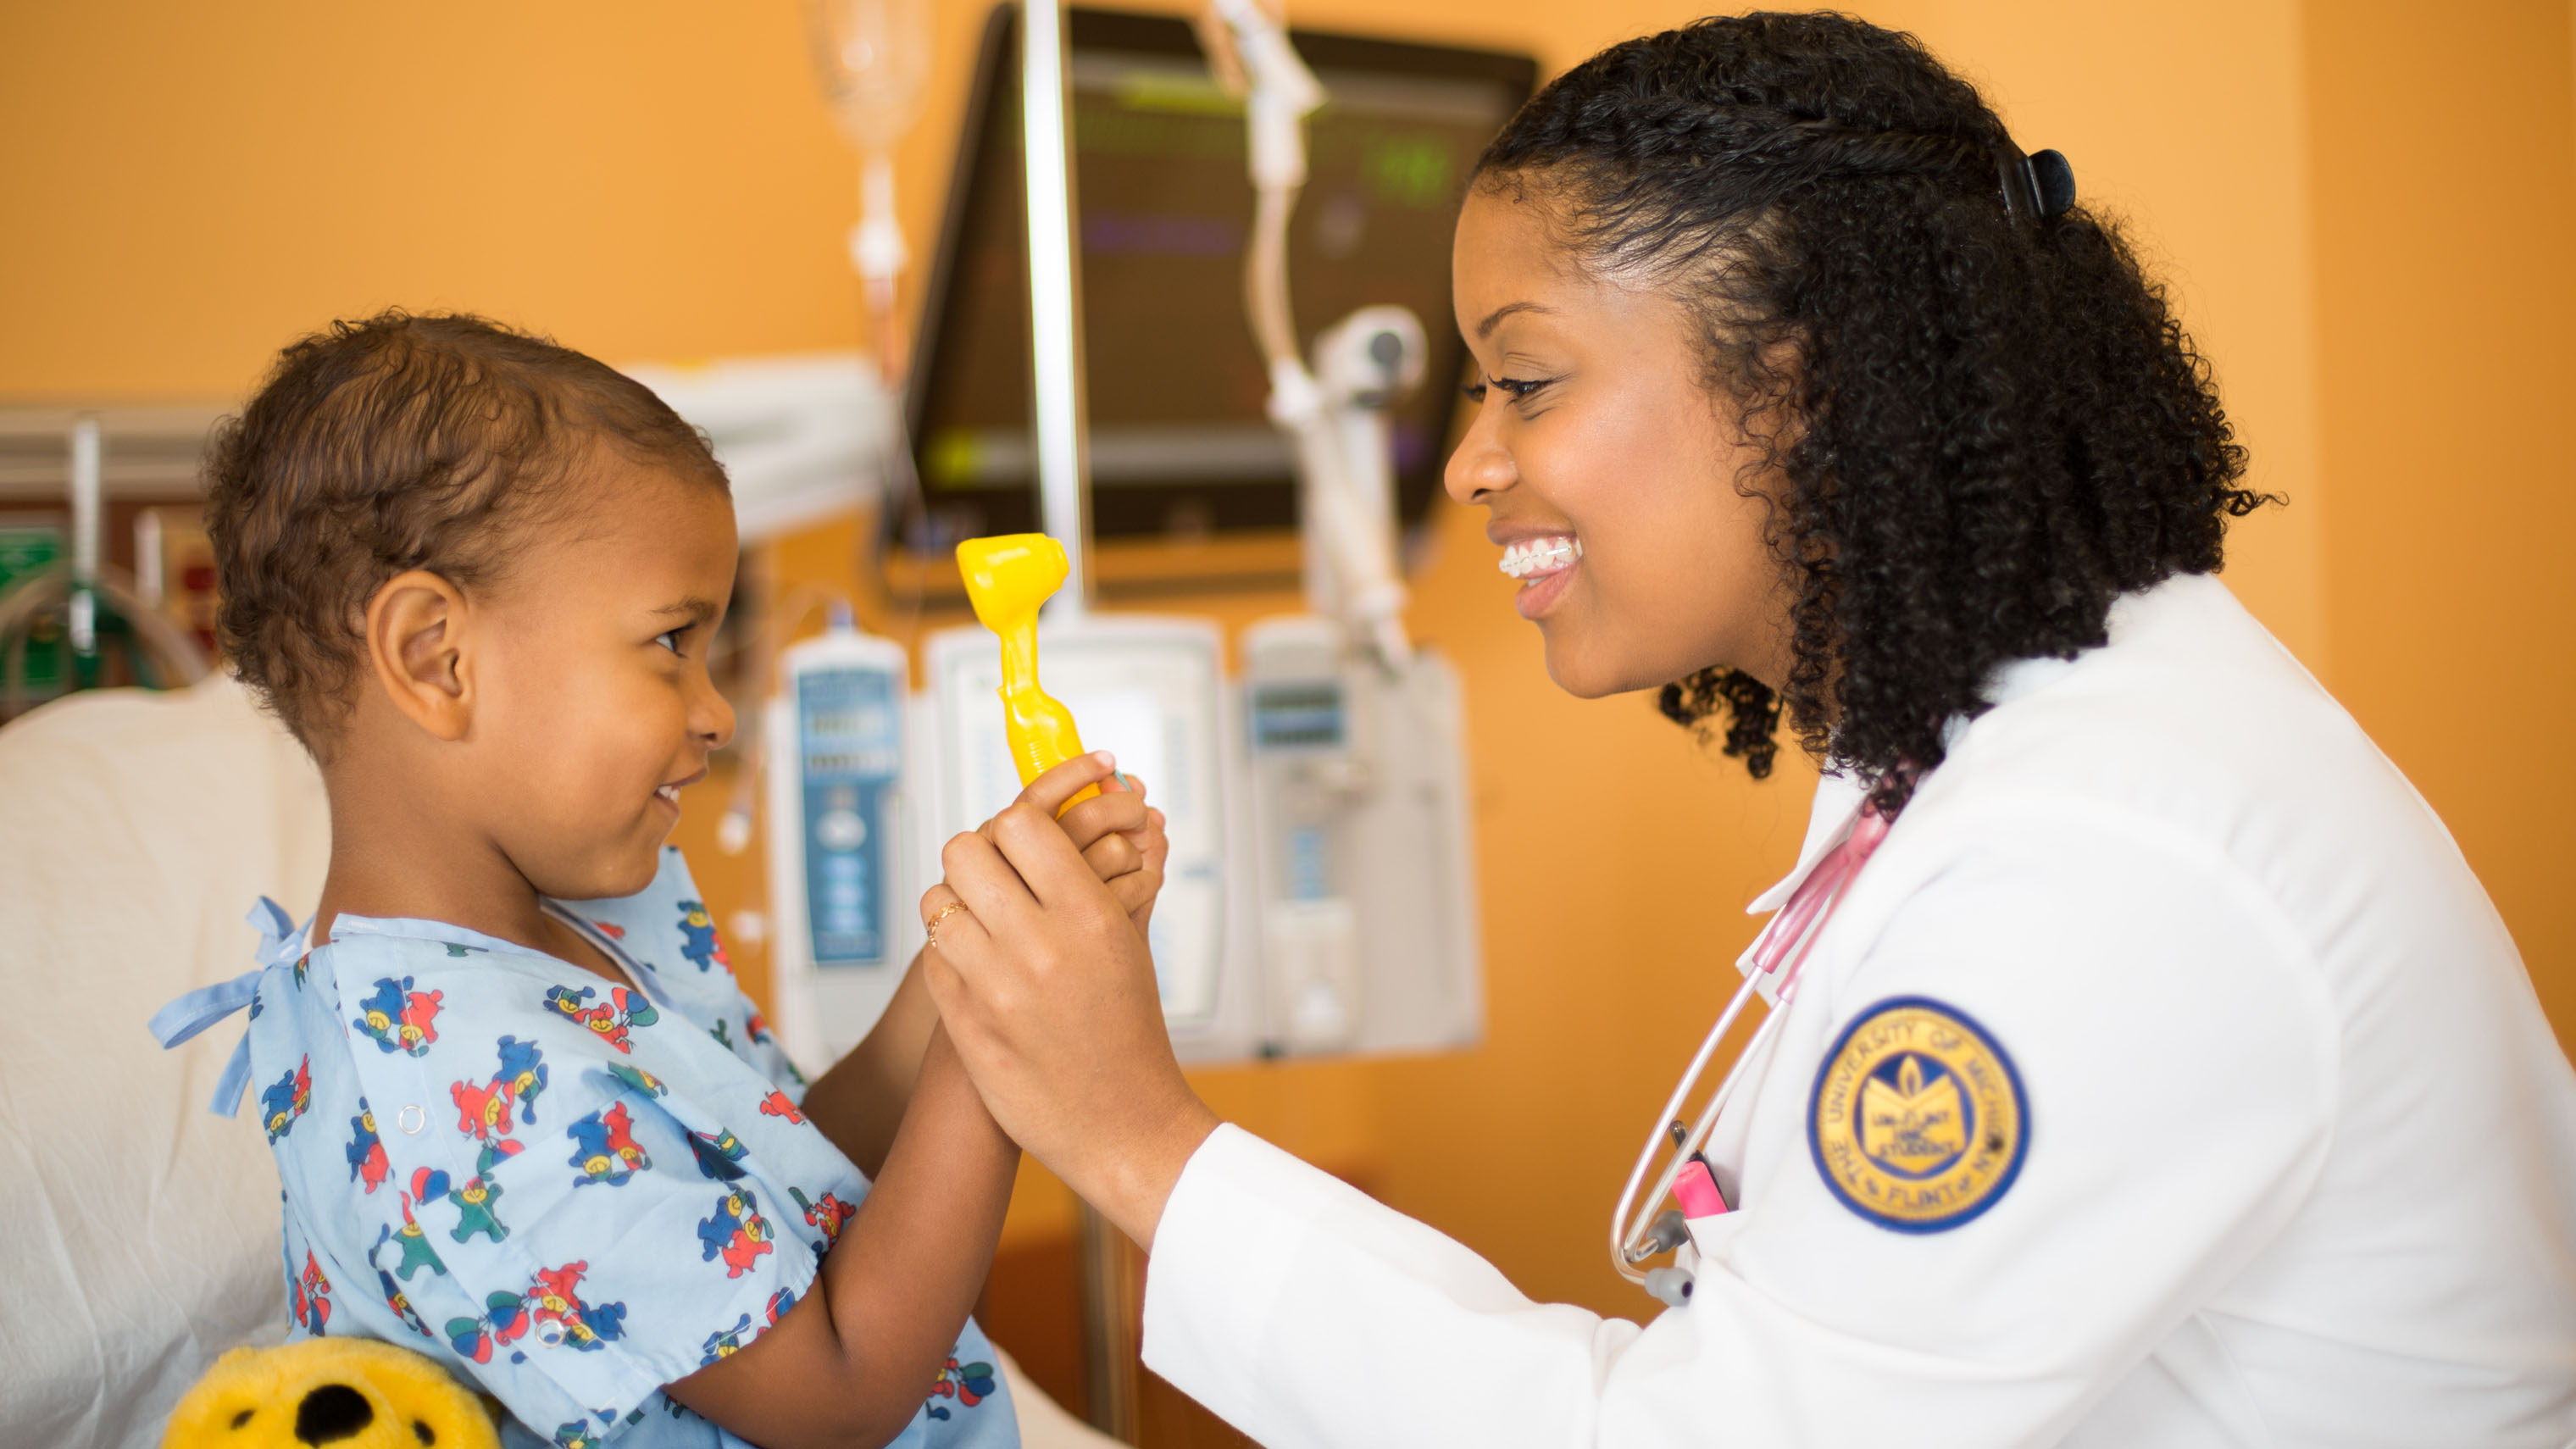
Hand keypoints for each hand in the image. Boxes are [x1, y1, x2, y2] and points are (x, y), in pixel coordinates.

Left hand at [918, 777, 1216, 1249]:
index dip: (1015, 827)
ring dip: (955, 906)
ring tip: (981, 924)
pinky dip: (949, 955)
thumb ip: (1098, 878)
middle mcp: (1039, 945)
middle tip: (991, 877)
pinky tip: (977, 969)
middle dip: (975, 858)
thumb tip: (1078, 816)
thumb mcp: (1129, 945)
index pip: (1020, 824)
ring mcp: (995, 986)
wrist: (1122, 1124)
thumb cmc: (1129, 1031)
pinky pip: (932, 958)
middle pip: (963, 851)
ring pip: (936, 903)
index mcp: (1090, 915)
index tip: (1021, 843)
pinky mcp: (964, 1024)